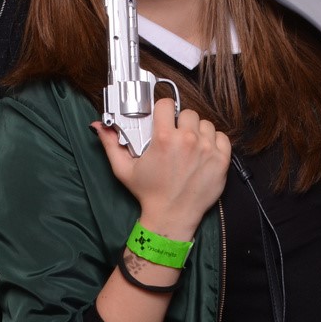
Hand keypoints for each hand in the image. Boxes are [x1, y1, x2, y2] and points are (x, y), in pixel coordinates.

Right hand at [91, 97, 228, 240]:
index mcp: (164, 138)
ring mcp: (207, 149)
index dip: (162, 110)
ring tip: (190, 145)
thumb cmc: (148, 193)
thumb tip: (98, 125)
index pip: (166, 104)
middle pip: (187, 112)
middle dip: (180, 122)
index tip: (162, 118)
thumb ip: (111, 144)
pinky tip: (204, 151)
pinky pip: (222, 137)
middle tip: (175, 136)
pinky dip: (214, 141)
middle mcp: (187, 140)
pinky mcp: (221, 160)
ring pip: (205, 124)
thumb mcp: (124, 169)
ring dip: (198, 131)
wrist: (172, 217)